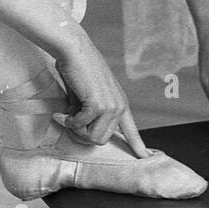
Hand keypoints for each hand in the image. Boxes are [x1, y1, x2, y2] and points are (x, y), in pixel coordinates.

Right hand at [53, 39, 149, 156]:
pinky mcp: (97, 105)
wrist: (75, 50)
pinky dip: (68, 121)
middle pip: (102, 139)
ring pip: (93, 137)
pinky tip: (63, 111)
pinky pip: (80, 126)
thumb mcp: (90, 95)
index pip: (131, 129)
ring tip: (69, 114)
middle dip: (83, 134)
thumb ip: (91, 113)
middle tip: (71, 120)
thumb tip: (80, 128)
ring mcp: (110, 106)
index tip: (145, 157)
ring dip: (76, 129)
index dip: (137, 145)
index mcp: (121, 103)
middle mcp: (119, 106)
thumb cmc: (80, 70)